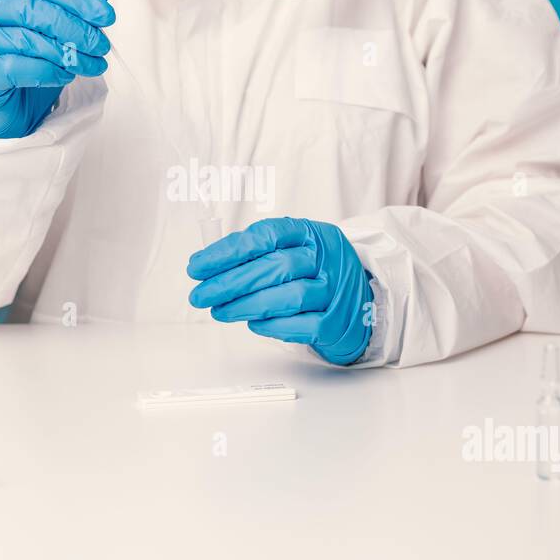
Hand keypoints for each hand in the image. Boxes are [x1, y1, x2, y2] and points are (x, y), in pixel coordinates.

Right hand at [0, 0, 115, 138]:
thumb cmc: (23, 61)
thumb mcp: (50, 30)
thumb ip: (71, 6)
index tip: (106, 15)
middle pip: (33, 9)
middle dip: (75, 27)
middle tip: (102, 45)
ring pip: (30, 40)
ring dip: (70, 54)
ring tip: (94, 65)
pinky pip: (24, 68)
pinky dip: (52, 72)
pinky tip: (67, 75)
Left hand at [187, 217, 372, 365]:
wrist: (361, 300)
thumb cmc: (315, 272)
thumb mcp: (293, 248)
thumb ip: (256, 253)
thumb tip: (206, 266)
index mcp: (311, 233)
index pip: (267, 235)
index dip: (229, 251)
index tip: (198, 266)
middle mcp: (327, 258)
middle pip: (275, 267)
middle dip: (230, 282)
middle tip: (201, 295)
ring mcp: (336, 290)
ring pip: (289, 296)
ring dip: (247, 305)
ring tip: (220, 312)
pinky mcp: (337, 322)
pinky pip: (303, 326)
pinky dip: (273, 326)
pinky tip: (252, 324)